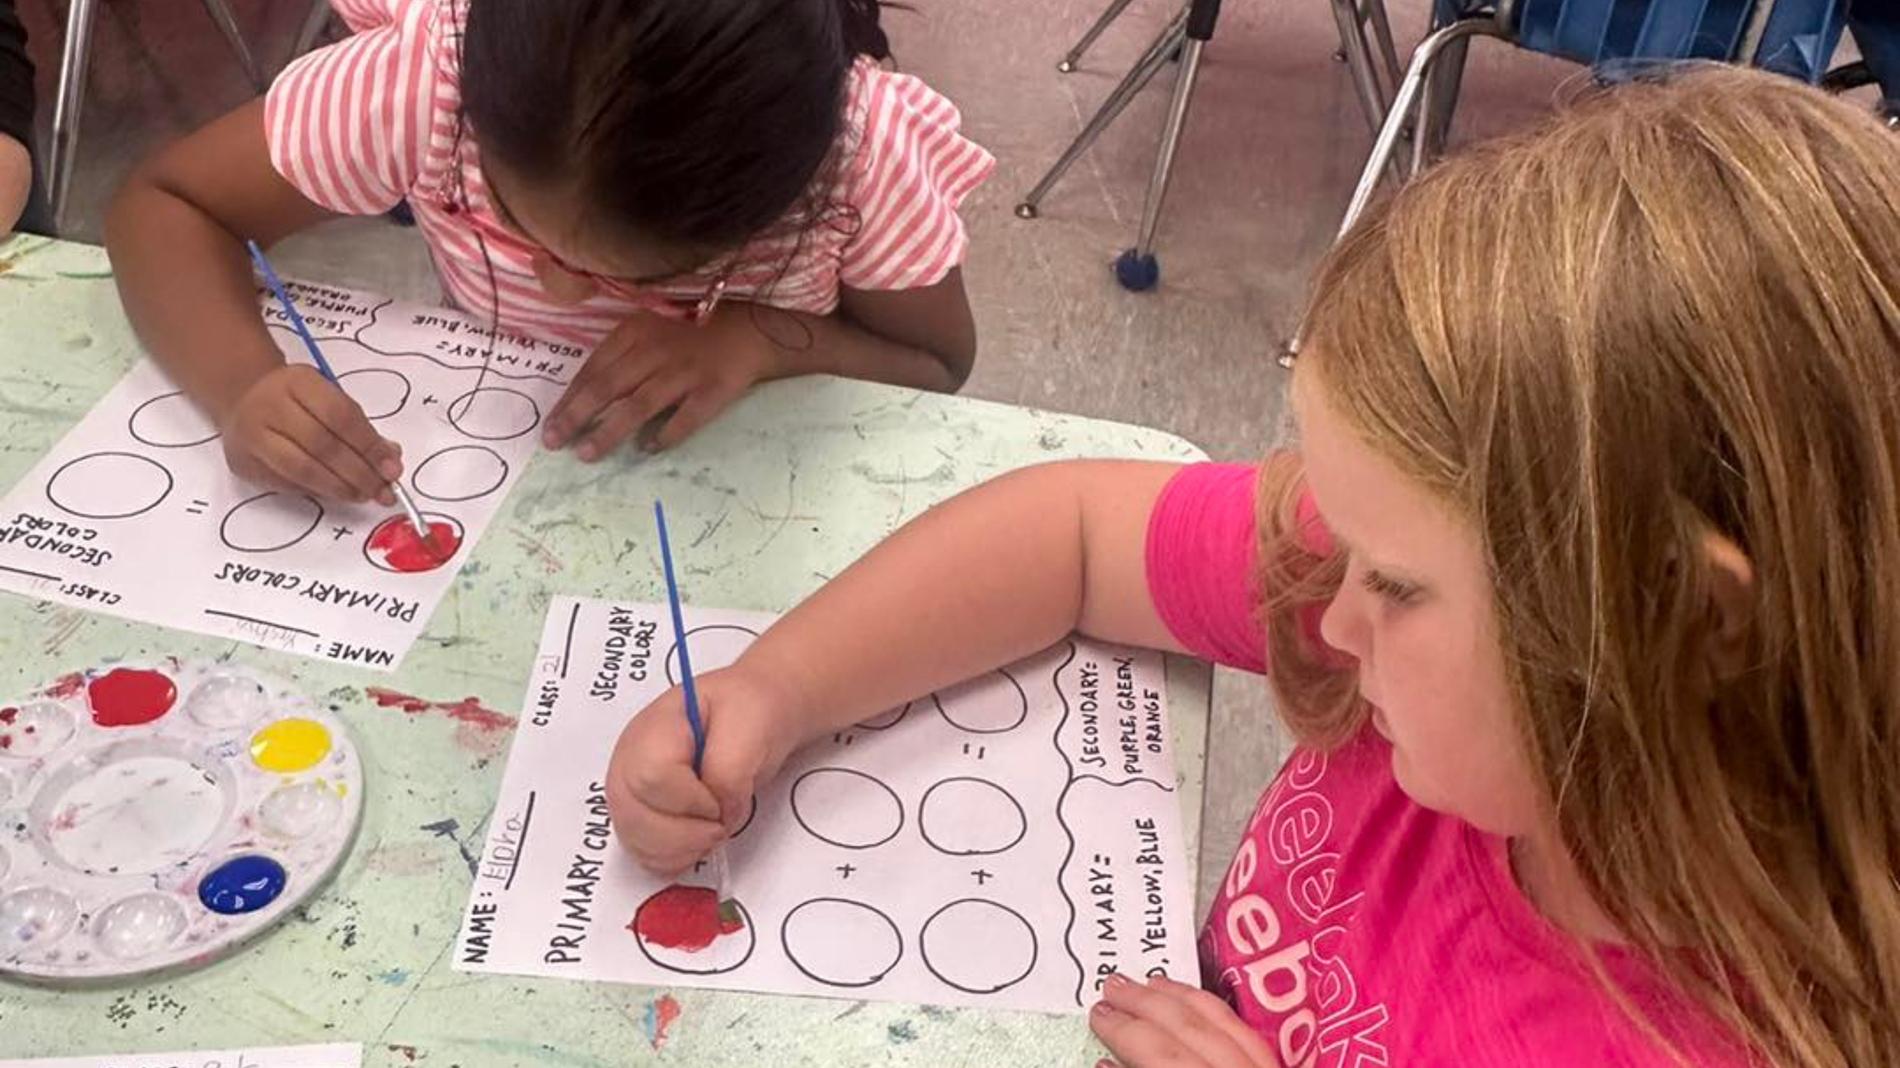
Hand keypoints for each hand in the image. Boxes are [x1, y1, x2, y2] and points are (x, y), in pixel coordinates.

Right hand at [221, 364, 401, 503]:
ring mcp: (252, 436)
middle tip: (383, 490)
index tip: (392, 469)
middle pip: (321, 445)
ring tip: (364, 495)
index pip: (340, 416)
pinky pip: (287, 484)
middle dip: (358, 473)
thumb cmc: (298, 401)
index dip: (369, 446)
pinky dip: (318, 492)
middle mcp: (270, 405)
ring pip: (301, 469)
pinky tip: (338, 493)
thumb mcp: (329, 398)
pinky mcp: (244, 463)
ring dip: (340, 487)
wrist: (244, 399)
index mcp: (298, 382)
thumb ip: (360, 428)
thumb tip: (390, 460)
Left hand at [542, 304, 774, 459]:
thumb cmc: (694, 328)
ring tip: (587, 454)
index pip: (595, 368)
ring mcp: (685, 372)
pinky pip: (685, 418)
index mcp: (637, 331)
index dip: (570, 398)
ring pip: (639, 405)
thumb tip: (589, 391)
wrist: (751, 328)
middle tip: (555, 442)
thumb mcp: (651, 324)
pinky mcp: (713, 390)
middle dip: (577, 417)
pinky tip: (647, 449)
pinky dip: (665, 435)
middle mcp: (656, 351)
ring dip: (610, 431)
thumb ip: (622, 351)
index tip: (552, 423)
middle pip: (608, 387)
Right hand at [606, 662, 806, 874]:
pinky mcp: (642, 812)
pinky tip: (696, 843)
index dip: (690, 800)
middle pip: (634, 814)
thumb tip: (718, 814)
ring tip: (710, 831)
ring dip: (679, 849)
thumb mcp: (752, 726)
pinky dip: (671, 858)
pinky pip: (641, 851)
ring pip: (633, 839)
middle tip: (719, 824)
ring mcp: (632, 787)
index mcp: (657, 727)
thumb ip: (731, 771)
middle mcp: (632, 758)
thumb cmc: (751, 708)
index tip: (721, 799)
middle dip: (684, 834)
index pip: (652, 776)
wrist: (755, 711)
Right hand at [1091, 974, 1281, 1067]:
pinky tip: (1194, 1000)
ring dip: (1179, 998)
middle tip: (1111, 987)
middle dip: (1143, 1005)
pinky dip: (1215, 1010)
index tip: (1098, 1014)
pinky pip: (1248, 1031)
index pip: (1161, 1055)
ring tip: (1147, 983)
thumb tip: (1106, 1064)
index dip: (1124, 1031)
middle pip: (1187, 1029)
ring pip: (1221, 1021)